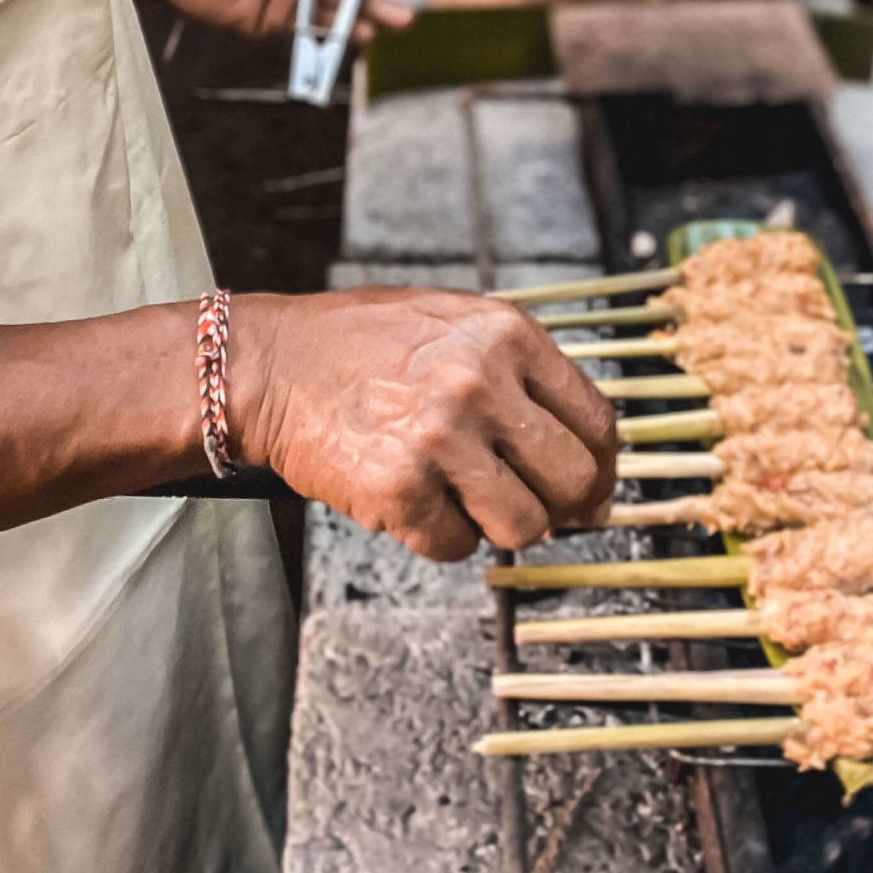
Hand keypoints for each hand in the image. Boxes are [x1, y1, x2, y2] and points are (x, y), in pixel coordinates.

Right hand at [226, 287, 616, 558]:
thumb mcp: (454, 325)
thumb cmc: (359, 345)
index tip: (593, 488)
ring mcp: (441, 437)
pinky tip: (413, 501)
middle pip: (576, 480)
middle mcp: (480, 381)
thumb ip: (519, 374)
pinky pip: (457, 547)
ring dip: (498, 525)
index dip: (602, 467)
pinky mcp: (401, 488)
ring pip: (525, 525)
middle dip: (566, 508)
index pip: (597, 420)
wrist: (269, 366)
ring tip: (461, 498)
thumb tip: (581, 450)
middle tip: (543, 512)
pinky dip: (441, 538)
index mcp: (506, 334)